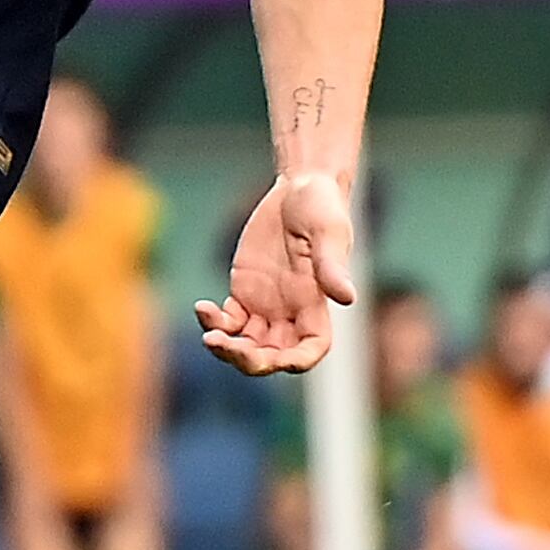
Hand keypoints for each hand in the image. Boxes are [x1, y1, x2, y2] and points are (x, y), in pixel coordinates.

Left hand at [197, 172, 358, 376]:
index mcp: (317, 304)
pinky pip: (228, 320)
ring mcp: (266, 305)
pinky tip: (202, 308)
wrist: (297, 188)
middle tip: (224, 346)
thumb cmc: (322, 206)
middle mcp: (292, 312)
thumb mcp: (328, 232)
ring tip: (209, 336)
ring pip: (247, 344)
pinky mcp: (244, 291)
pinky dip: (214, 321)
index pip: (312, 348)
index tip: (278, 360)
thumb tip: (348, 298)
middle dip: (250, 361)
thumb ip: (332, 266)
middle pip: (273, 355)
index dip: (298, 360)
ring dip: (228, 348)